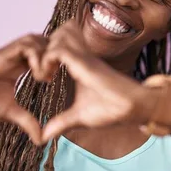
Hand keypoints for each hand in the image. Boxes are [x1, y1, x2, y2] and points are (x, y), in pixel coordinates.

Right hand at [0, 34, 47, 142]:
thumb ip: (27, 122)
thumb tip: (42, 139)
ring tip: (47, 77)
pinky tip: (37, 76)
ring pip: (36, 39)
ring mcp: (8, 54)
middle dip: (55, 55)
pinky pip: (25, 46)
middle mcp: (15, 56)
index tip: (59, 79)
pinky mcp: (0, 56)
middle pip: (44, 41)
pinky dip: (36, 57)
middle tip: (57, 76)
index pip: (44, 53)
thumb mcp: (9, 112)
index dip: (55, 62)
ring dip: (47, 56)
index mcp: (19, 66)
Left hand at [39, 20, 148, 142]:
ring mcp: (84, 57)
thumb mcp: (78, 117)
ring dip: (44, 53)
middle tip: (39, 71)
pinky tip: (46, 78)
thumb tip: (43, 137)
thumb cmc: (111, 110)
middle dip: (43, 49)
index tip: (41, 77)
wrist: (131, 108)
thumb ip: (60, 123)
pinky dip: (47, 60)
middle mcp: (82, 56)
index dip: (45, 56)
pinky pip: (59, 50)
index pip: (59, 44)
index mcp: (80, 64)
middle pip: (58, 33)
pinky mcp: (85, 63)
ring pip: (58, 36)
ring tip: (43, 74)